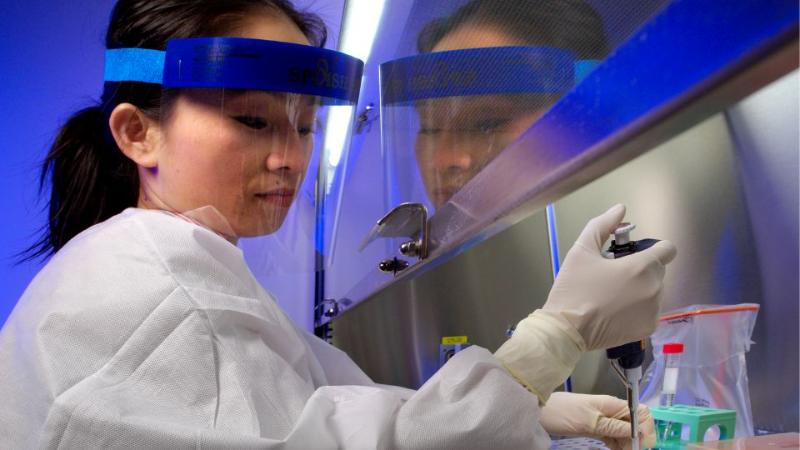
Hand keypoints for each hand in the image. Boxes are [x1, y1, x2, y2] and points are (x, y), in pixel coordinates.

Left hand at [540, 392, 655, 449]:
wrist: (539, 410)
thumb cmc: (562, 412)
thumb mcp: (588, 421)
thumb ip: (613, 426)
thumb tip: (638, 430)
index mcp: (612, 404)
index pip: (641, 413)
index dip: (646, 429)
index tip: (640, 444)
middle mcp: (612, 411)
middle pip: (636, 426)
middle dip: (637, 441)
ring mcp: (605, 421)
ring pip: (626, 435)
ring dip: (627, 446)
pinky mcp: (597, 429)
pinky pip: (614, 439)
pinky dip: (618, 447)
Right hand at [542, 204, 676, 349]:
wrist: (567, 328)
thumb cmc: (574, 287)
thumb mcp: (581, 250)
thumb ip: (603, 225)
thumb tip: (620, 209)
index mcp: (642, 266)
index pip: (668, 250)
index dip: (653, 248)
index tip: (634, 256)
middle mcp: (655, 288)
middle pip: (658, 271)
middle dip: (641, 270)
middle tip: (613, 277)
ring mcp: (654, 310)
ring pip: (654, 291)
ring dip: (640, 290)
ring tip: (613, 296)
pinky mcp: (649, 327)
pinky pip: (650, 311)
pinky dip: (638, 310)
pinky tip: (617, 312)